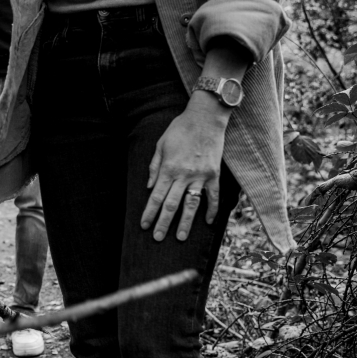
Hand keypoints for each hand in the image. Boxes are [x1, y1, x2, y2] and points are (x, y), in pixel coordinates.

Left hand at [140, 100, 226, 241]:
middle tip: (157, 239)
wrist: (205, 118)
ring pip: (191, 205)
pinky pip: (213, 196)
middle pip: (172, 205)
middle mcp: (184, 175)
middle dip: (163, 223)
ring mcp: (201, 176)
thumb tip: (150, 188)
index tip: (144, 225)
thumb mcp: (160, 145)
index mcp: (168, 169)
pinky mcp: (214, 174)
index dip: (149, 212)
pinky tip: (208, 222)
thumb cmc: (179, 130)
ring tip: (180, 237)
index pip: (156, 197)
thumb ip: (154, 167)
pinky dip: (212, 210)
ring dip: (186, 222)